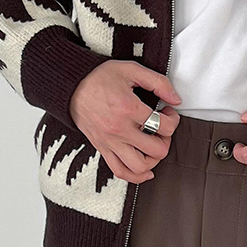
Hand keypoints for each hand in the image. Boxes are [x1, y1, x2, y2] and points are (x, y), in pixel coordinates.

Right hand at [69, 60, 182, 183]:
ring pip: (140, 167)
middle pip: (156, 150)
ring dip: (153, 159)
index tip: (168, 112)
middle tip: (162, 129)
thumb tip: (176, 99)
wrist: (71, 85)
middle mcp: (119, 129)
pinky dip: (135, 176)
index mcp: (128, 108)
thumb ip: (158, 82)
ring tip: (153, 146)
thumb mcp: (131, 70)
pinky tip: (145, 170)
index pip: (165, 126)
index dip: (173, 120)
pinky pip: (120, 171)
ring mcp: (109, 141)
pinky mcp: (102, 148)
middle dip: (166, 139)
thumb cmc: (98, 77)